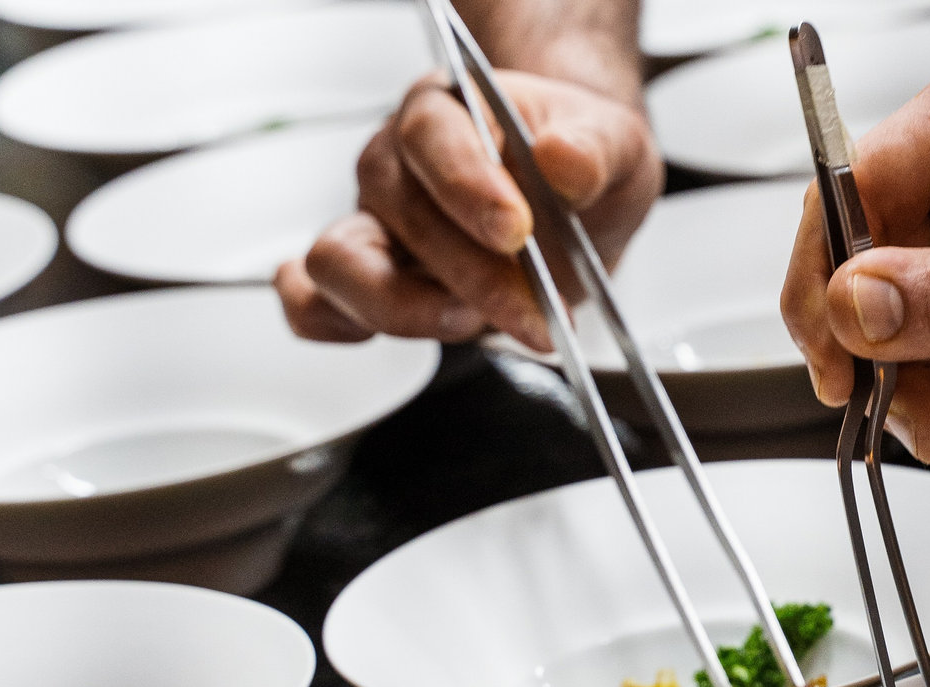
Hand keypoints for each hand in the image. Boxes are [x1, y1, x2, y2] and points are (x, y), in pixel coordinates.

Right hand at [276, 69, 662, 347]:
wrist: (574, 204)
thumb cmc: (580, 165)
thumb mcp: (616, 149)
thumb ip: (594, 151)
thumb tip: (563, 161)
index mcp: (448, 109)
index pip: (432, 134)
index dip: (467, 185)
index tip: (516, 231)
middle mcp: (396, 163)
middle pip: (399, 212)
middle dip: (474, 276)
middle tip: (537, 315)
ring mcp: (372, 224)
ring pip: (338, 263)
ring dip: (406, 309)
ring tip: (475, 324)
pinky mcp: (367, 280)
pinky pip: (313, 305)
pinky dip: (342, 327)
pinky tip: (412, 335)